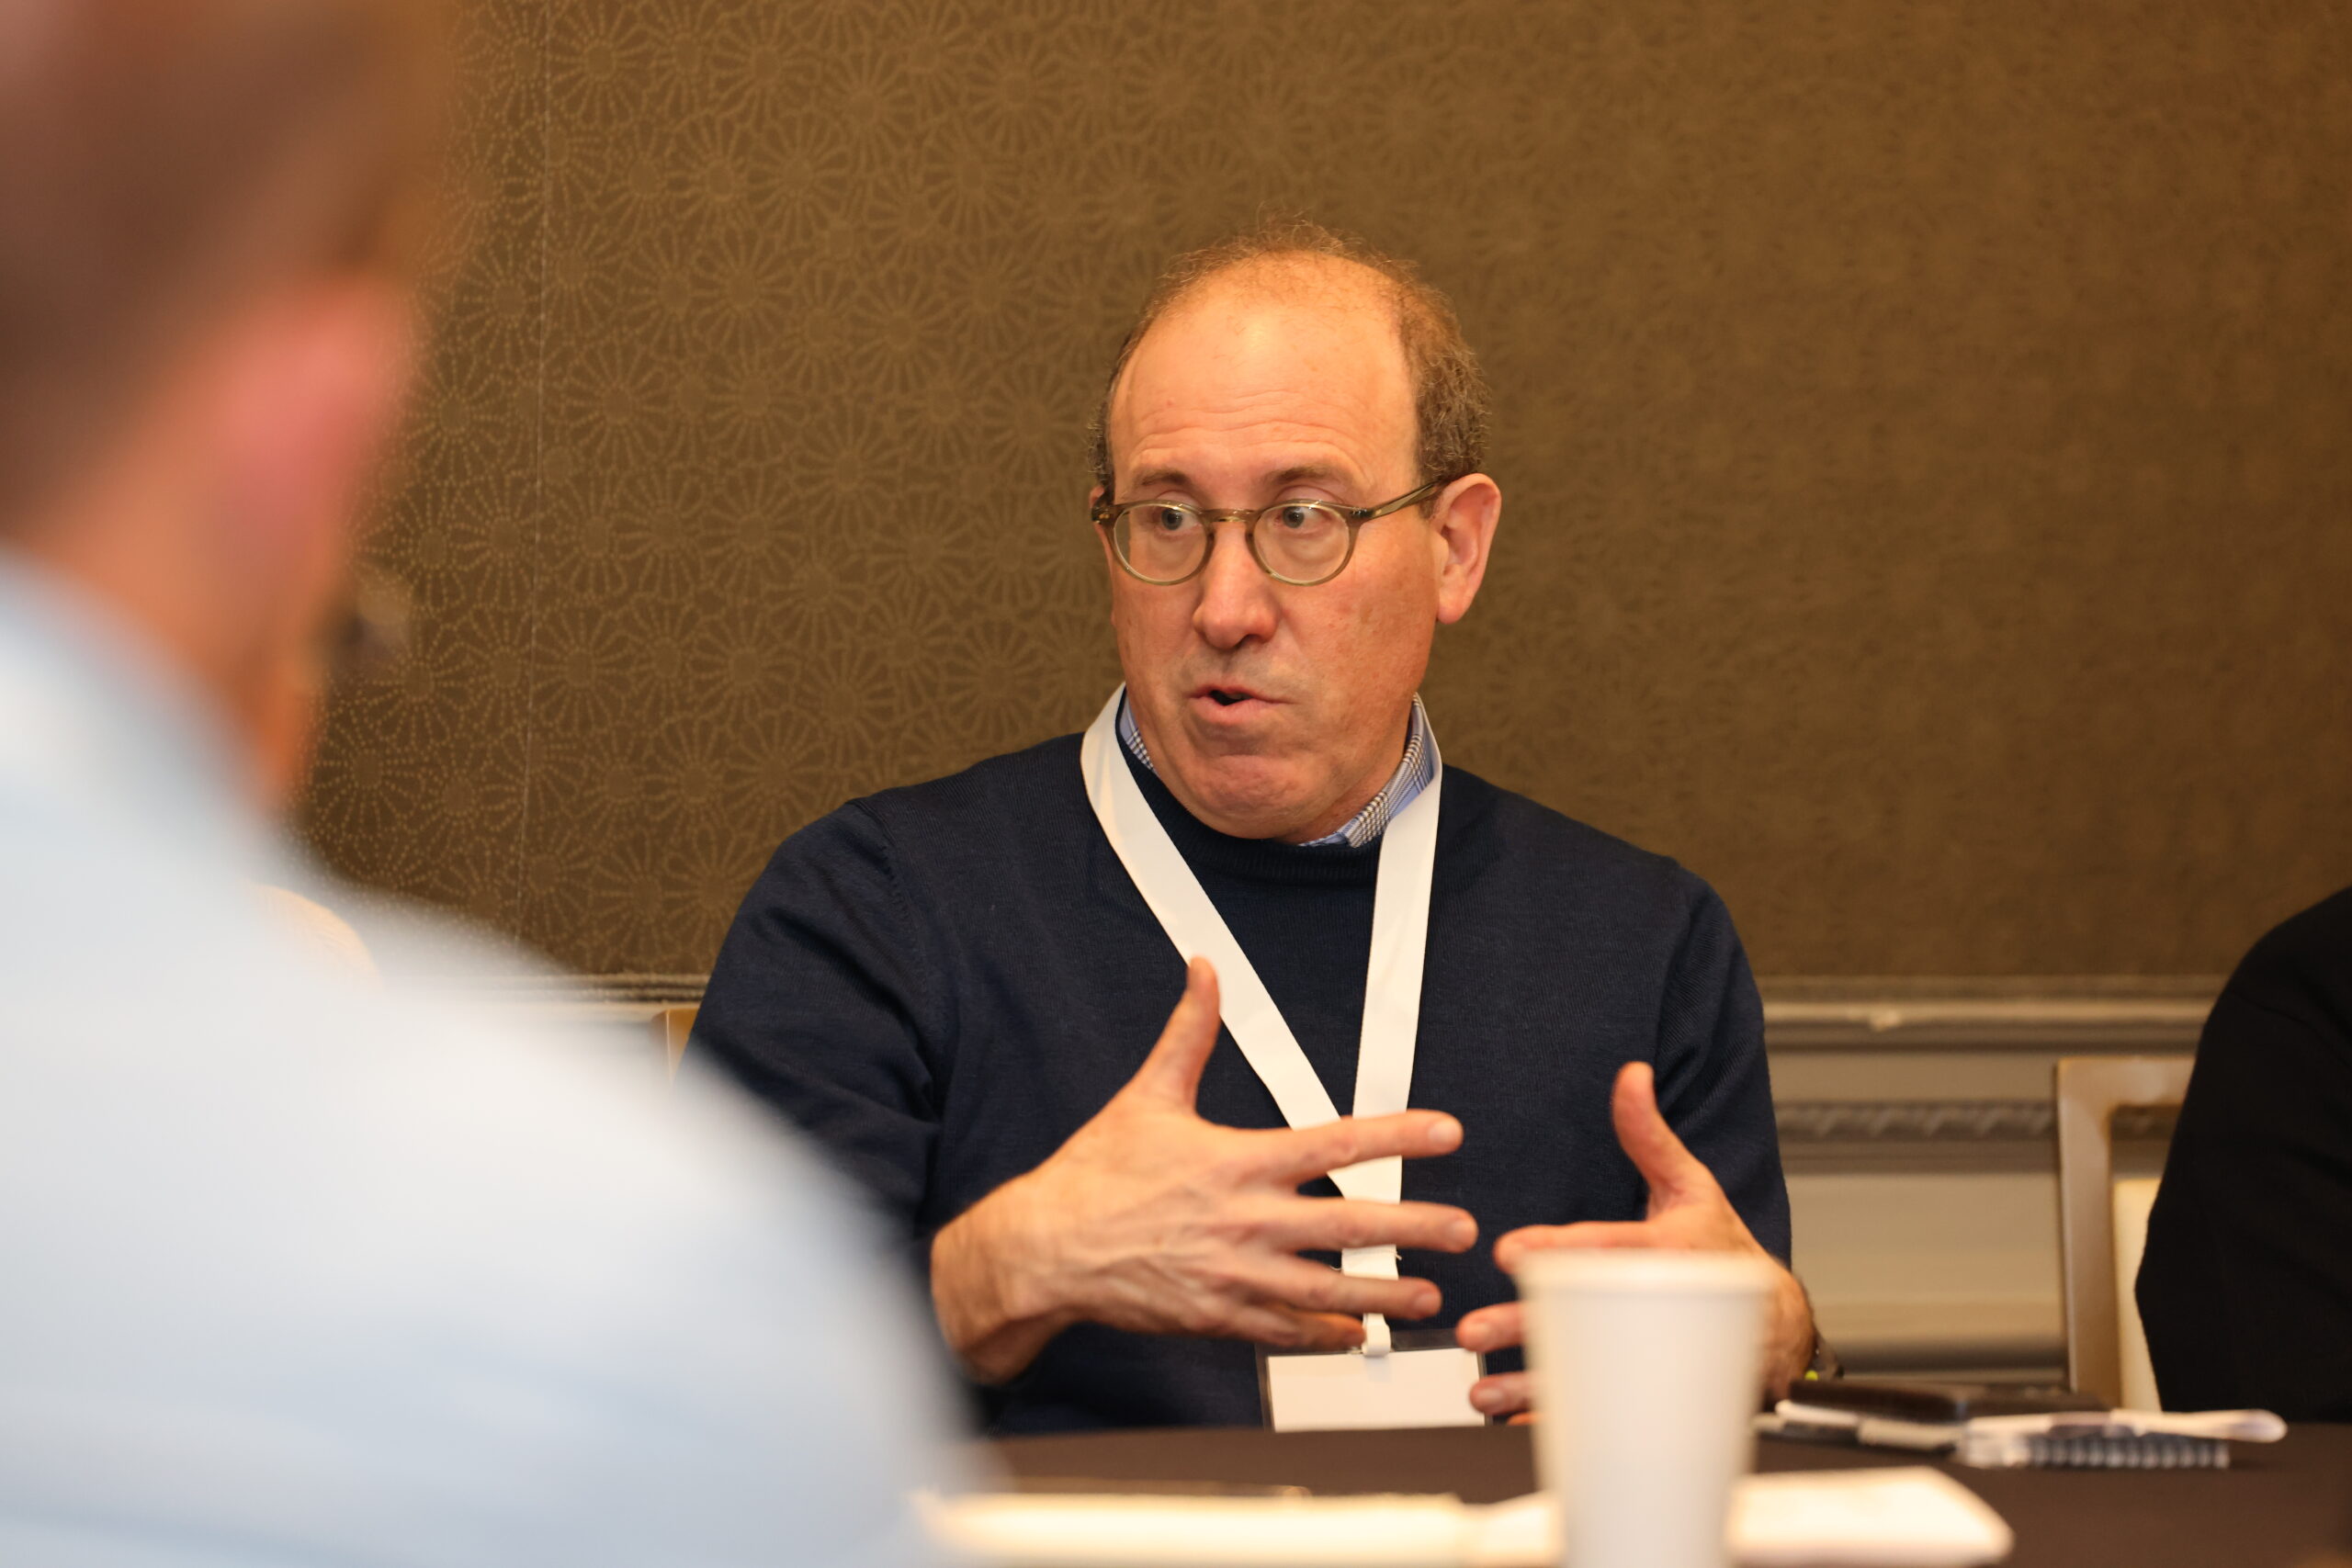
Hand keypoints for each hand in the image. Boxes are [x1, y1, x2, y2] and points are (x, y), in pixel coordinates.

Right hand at [931, 958, 1478, 1383]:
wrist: (1045, 1248)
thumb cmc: (1096, 1174)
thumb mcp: (1147, 1096)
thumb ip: (1189, 1034)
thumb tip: (1204, 970)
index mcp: (1237, 1160)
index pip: (1337, 1141)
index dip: (1399, 1135)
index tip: (1448, 1133)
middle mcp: (1244, 1219)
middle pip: (1349, 1223)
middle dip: (1414, 1227)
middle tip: (1465, 1230)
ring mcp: (1233, 1274)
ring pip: (1327, 1289)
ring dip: (1385, 1293)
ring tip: (1430, 1297)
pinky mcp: (1216, 1317)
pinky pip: (1284, 1331)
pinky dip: (1324, 1335)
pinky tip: (1358, 1333)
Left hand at [1455, 1061, 1814, 1419]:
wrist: (1776, 1324)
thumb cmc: (1723, 1248)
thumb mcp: (1692, 1184)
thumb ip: (1649, 1133)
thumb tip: (1628, 1074)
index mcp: (1669, 1252)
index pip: (1607, 1248)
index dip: (1559, 1249)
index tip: (1511, 1252)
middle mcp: (1660, 1307)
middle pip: (1584, 1320)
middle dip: (1527, 1328)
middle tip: (1473, 1331)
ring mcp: (1656, 1355)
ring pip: (1586, 1377)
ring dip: (1530, 1388)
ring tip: (1481, 1392)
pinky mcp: (1653, 1389)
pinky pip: (1603, 1413)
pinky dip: (1560, 1423)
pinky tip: (1512, 1423)